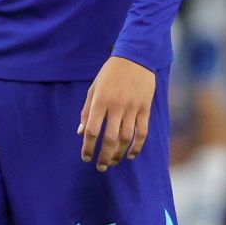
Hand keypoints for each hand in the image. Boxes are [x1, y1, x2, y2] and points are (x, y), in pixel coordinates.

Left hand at [79, 56, 155, 170]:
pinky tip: (131, 155)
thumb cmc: (111, 73)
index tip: (86, 157)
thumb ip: (87, 111)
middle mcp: (116, 106)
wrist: (136, 57)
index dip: (87, 147)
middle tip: (100, 167)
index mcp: (100, 101)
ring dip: (119, 154)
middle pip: (109, 139)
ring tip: (113, 162)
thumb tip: (80, 133)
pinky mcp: (145, 108)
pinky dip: (137, 146)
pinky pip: (142, 132)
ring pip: (126, 138)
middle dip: (104, 156)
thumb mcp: (94, 88)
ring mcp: (132, 107)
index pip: (92, 130)